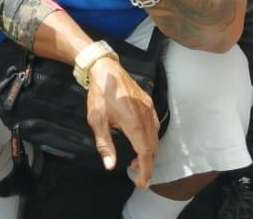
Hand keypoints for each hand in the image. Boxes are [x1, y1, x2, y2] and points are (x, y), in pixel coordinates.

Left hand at [85, 56, 159, 185]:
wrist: (106, 68)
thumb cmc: (99, 94)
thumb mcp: (97, 120)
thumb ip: (105, 144)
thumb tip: (110, 166)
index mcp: (133, 123)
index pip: (145, 153)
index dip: (145, 170)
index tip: (142, 183)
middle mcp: (145, 116)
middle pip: (153, 147)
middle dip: (148, 164)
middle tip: (138, 176)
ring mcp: (149, 108)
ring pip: (155, 136)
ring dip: (149, 152)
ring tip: (137, 161)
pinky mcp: (148, 102)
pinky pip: (155, 125)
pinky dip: (151, 138)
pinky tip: (142, 141)